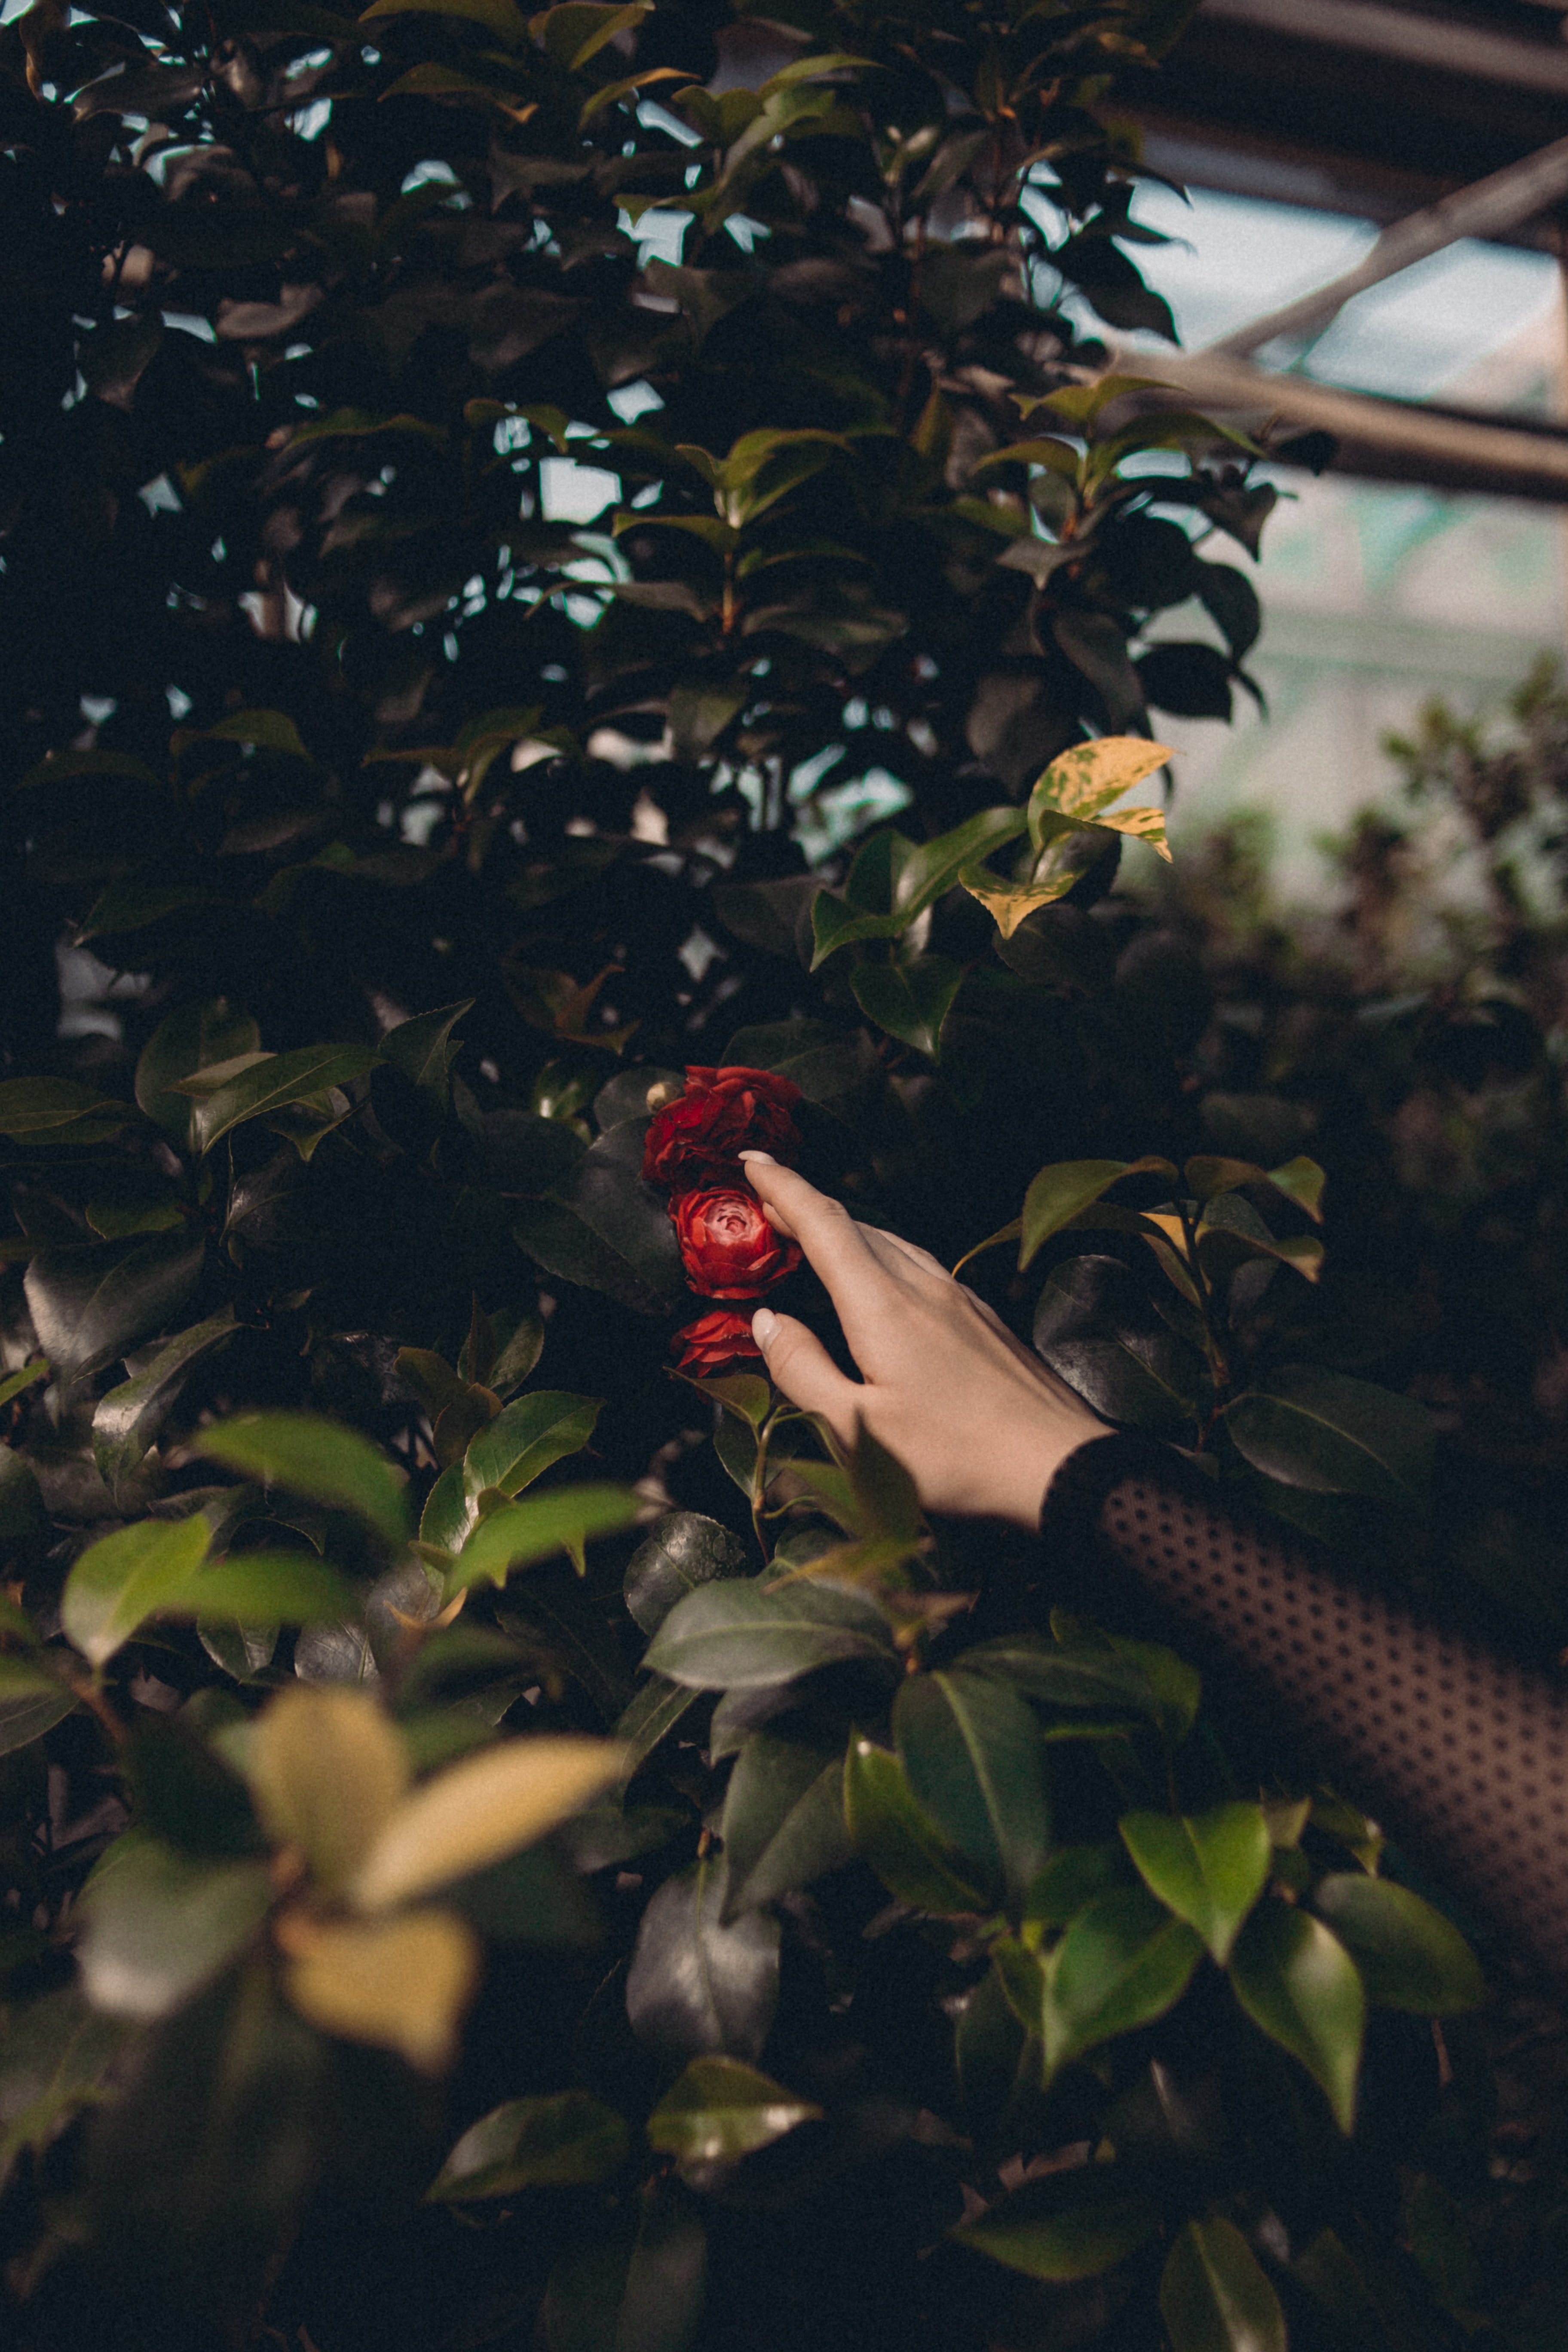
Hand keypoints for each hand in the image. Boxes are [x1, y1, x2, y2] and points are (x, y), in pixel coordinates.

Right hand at [739, 1154, 1108, 1528]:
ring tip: (813, 1232)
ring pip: (892, 1243)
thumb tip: (768, 1322)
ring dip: (846, 1229)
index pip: (824, 1224)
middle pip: (856, 1226)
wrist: (1060, 1465)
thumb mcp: (858, 1431)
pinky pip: (921, 1265)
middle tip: (766, 1197)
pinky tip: (881, 1275)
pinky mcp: (984, 1318)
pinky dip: (882, 1254)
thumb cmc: (957, 1458)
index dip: (784, 1187)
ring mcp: (960, 1300)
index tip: (752, 1159)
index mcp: (884, 1307)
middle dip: (806, 1205)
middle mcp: (923, 1288)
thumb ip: (804, 1371)